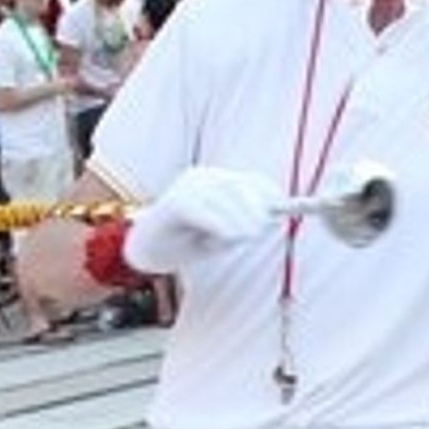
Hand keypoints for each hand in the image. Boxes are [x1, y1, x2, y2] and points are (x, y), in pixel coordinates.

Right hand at [125, 166, 281, 274]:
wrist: (146, 251)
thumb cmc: (185, 242)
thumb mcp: (221, 234)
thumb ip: (243, 224)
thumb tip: (269, 218)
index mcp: (215, 181)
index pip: (252, 181)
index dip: (269, 194)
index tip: (283, 209)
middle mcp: (202, 178)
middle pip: (241, 188)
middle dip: (255, 211)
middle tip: (254, 234)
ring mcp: (187, 188)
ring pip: (226, 200)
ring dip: (237, 224)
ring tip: (229, 240)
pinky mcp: (175, 203)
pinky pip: (205, 212)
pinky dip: (220, 227)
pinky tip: (223, 239)